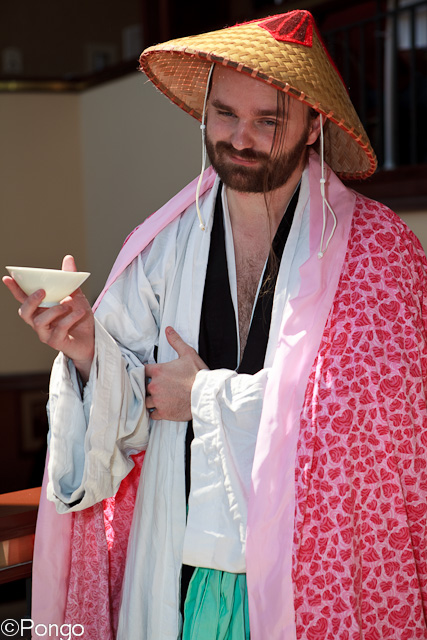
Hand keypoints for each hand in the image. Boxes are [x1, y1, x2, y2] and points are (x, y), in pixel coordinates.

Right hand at [3, 255, 94, 381]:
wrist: (92, 338)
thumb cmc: (78, 317)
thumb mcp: (76, 295)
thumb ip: (69, 279)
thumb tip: (68, 258)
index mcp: (40, 309)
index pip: (23, 299)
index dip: (14, 289)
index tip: (8, 277)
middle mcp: (39, 322)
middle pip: (24, 312)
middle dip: (31, 300)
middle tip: (42, 291)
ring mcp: (46, 334)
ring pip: (39, 322)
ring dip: (54, 310)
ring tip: (68, 304)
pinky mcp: (57, 342)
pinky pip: (59, 329)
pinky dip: (70, 319)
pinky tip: (80, 312)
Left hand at [145, 327, 207, 421]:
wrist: (207, 395)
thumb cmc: (198, 375)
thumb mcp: (188, 354)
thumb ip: (176, 341)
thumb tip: (168, 329)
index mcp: (158, 371)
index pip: (142, 370)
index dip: (146, 372)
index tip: (149, 374)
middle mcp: (154, 385)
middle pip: (142, 386)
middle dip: (147, 386)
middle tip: (155, 387)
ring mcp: (158, 400)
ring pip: (145, 401)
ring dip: (149, 400)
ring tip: (156, 399)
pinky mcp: (163, 412)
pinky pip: (152, 414)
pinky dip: (155, 412)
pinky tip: (160, 409)